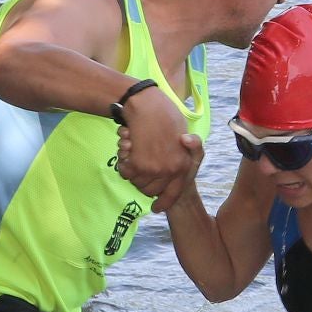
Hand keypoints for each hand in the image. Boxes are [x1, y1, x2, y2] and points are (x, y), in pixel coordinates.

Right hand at [115, 91, 195, 209]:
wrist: (148, 103)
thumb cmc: (165, 116)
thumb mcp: (183, 135)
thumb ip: (189, 152)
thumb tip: (181, 158)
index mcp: (185, 164)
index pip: (175, 193)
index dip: (164, 202)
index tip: (156, 207)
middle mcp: (172, 170)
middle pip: (151, 190)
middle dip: (142, 182)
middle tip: (137, 166)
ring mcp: (156, 169)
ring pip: (137, 182)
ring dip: (131, 170)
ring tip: (132, 149)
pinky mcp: (140, 164)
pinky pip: (126, 173)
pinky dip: (123, 162)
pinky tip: (127, 146)